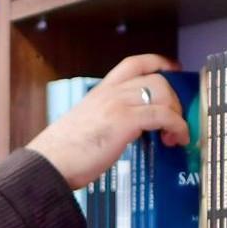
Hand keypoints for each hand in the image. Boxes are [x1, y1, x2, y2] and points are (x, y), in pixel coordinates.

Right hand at [25, 54, 189, 189]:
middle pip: (156, 79)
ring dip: (177, 114)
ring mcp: (117, 104)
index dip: (159, 63)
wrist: (49, 164)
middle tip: (175, 120)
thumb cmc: (63, 153)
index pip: (134, 64)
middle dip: (174, 99)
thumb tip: (131, 131)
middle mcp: (110, 93)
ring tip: (174, 135)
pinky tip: (175, 139)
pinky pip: (162, 115)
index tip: (174, 72)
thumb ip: (109, 120)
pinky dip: (177, 126)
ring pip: (162, 93)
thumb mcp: (87, 125)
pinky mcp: (124, 121)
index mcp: (100, 92)